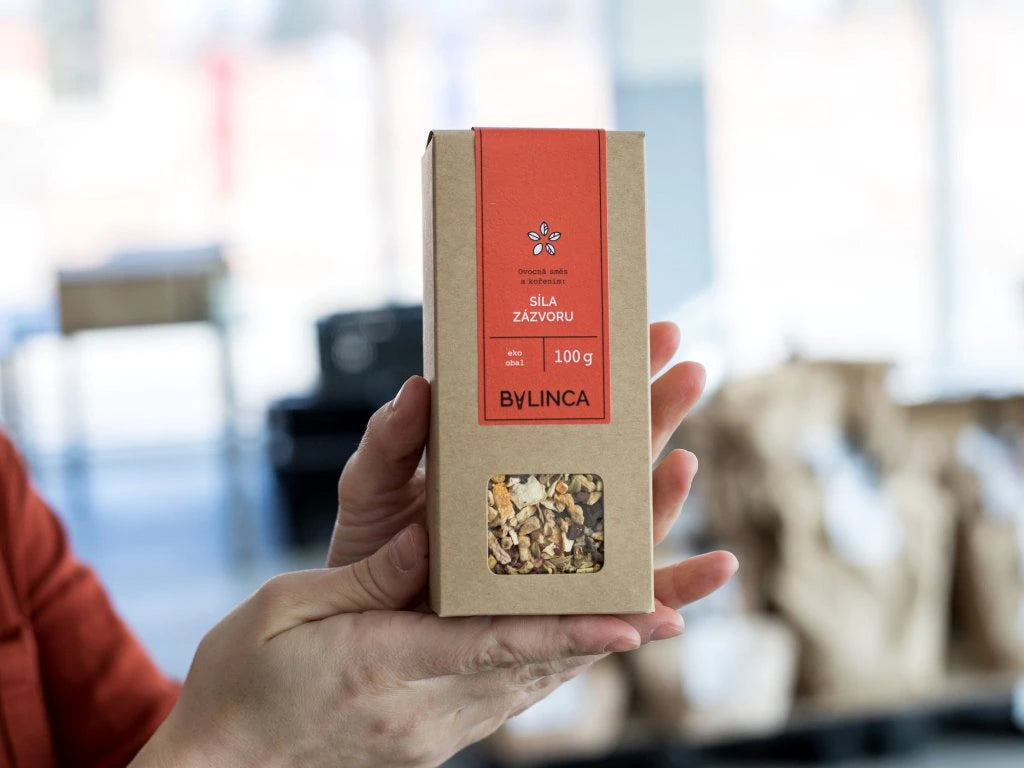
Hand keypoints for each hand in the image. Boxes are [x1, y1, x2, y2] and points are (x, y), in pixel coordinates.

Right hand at [131, 524, 665, 767]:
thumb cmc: (239, 680)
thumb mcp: (286, 609)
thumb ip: (369, 578)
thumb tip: (431, 537)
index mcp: (379, 664)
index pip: (492, 643)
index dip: (570, 629)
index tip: (637, 618)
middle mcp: (422, 708)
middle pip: (532, 666)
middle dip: (606, 634)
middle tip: (675, 610)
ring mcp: (431, 731)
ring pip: (530, 686)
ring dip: (590, 649)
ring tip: (652, 617)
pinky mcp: (432, 736)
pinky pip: (507, 696)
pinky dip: (551, 665)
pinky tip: (583, 640)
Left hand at [329, 321, 738, 632]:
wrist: (360, 623)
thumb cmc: (371, 548)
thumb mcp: (374, 485)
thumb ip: (391, 440)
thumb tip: (420, 388)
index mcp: (510, 464)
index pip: (573, 411)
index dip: (613, 372)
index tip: (648, 330)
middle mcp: (547, 508)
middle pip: (618, 456)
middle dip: (658, 412)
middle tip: (691, 369)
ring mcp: (559, 562)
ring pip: (631, 525)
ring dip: (667, 494)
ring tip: (686, 464)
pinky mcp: (561, 618)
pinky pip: (622, 608)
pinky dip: (672, 594)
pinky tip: (713, 573)